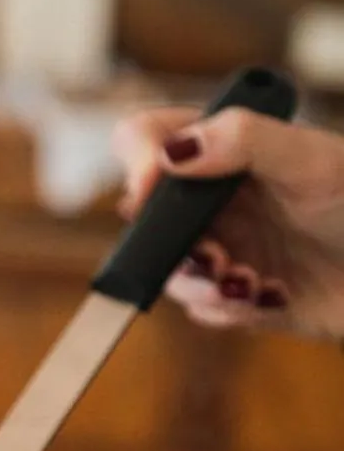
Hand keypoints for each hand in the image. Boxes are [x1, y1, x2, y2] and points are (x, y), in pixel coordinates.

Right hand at [115, 106, 343, 340]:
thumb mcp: (312, 160)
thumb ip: (243, 141)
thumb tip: (171, 152)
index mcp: (227, 149)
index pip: (147, 139)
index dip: (138, 162)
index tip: (151, 190)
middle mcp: (217, 198)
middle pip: (148, 221)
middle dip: (173, 245)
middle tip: (213, 257)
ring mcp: (225, 248)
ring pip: (172, 273)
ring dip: (203, 285)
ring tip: (249, 285)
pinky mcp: (238, 297)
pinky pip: (204, 311)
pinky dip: (229, 311)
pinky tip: (271, 298)